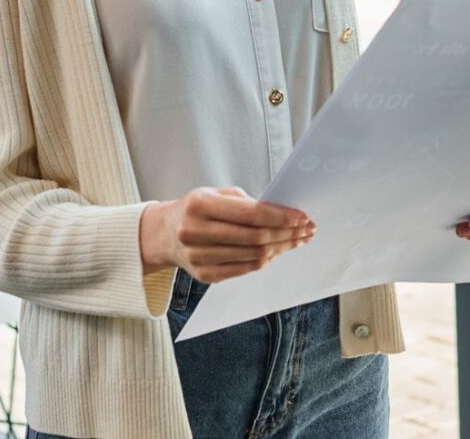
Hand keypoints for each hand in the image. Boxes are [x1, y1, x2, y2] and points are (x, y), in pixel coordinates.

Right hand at [140, 187, 313, 283]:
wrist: (163, 234)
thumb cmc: (196, 209)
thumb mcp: (216, 194)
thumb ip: (247, 202)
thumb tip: (284, 213)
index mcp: (199, 205)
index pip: (251, 213)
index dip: (281, 216)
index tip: (302, 216)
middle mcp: (195, 232)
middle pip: (255, 237)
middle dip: (287, 234)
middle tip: (307, 230)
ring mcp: (198, 257)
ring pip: (253, 256)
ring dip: (281, 248)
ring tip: (297, 240)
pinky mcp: (204, 275)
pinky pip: (244, 269)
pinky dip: (265, 260)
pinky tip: (277, 251)